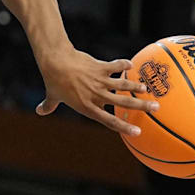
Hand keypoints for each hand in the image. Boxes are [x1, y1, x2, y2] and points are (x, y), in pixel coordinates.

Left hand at [34, 48, 157, 134]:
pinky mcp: (100, 67)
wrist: (55, 61)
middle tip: (156, 108)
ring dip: (137, 86)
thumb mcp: (51, 96)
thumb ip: (48, 106)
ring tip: (148, 89)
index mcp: (87, 106)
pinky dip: (123, 65)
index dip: (123, 127)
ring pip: (123, 85)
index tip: (137, 132)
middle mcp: (96, 95)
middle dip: (141, 106)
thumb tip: (39, 111)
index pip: (108, 120)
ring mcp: (99, 81)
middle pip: (122, 103)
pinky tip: (131, 64)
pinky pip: (115, 66)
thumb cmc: (53, 80)